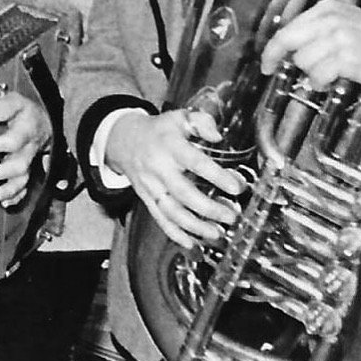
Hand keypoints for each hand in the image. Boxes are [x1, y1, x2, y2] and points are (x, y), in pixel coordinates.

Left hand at [0, 92, 46, 207]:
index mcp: (26, 132)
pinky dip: (18, 197)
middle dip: (0, 173)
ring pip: (25, 179)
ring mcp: (32, 161)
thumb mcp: (18, 100)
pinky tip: (7, 203)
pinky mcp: (32, 169)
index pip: (12, 141)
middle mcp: (30, 149)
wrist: (50, 122)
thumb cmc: (30, 112)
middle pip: (19, 165)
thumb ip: (5, 105)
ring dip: (10, 190)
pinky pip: (28, 186)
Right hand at [105, 109, 244, 247]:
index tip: (237, 187)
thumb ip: (201, 122)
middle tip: (231, 216)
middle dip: (209, 209)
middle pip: (183, 193)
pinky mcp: (146, 198)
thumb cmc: (158, 131)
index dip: (217, 176)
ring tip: (216, 234)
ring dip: (195, 226)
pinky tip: (191, 243)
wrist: (123, 140)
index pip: (195, 163)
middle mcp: (159, 168)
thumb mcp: (178, 117)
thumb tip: (217, 136)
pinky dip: (174, 234)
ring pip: (171, 211)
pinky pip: (159, 218)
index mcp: (170, 146)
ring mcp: (151, 186)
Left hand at [261, 0, 360, 93]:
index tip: (266, 62)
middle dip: (279, 59)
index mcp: (326, 9)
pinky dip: (320, 82)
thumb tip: (284, 46)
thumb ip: (315, 28)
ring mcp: (339, 39)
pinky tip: (330, 81)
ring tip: (325, 74)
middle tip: (275, 70)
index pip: (287, 28)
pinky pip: (318, 75)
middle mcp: (331, 21)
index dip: (272, 48)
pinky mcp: (347, 58)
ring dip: (309, 73)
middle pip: (288, 41)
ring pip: (302, 60)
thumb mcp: (343, 22)